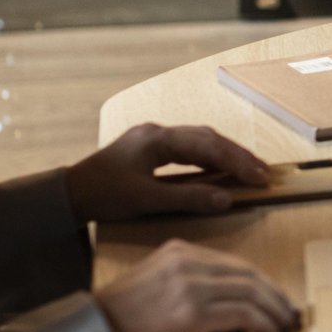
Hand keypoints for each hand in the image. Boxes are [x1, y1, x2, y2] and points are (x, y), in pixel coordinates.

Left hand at [65, 125, 270, 222]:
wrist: (67, 193)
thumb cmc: (103, 196)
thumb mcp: (146, 200)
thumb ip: (188, 198)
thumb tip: (226, 199)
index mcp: (157, 139)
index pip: (208, 146)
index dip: (238, 162)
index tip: (261, 177)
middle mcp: (157, 131)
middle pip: (208, 137)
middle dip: (238, 155)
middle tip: (264, 173)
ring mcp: (152, 137)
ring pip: (199, 139)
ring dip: (225, 154)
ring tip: (248, 169)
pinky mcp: (148, 147)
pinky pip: (187, 146)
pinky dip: (208, 156)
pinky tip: (218, 167)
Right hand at [93, 240, 301, 331]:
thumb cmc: (122, 318)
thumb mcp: (156, 284)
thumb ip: (189, 283)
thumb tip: (232, 304)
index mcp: (179, 251)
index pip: (234, 264)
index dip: (261, 281)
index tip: (276, 297)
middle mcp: (188, 263)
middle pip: (248, 274)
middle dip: (275, 294)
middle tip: (290, 311)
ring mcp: (190, 286)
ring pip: (250, 293)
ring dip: (274, 310)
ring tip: (285, 324)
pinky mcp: (192, 313)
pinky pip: (242, 314)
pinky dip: (262, 322)